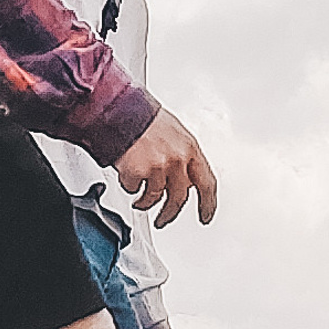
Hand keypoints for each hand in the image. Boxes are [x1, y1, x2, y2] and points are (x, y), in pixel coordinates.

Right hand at [114, 107, 217, 229]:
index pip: (207, 183)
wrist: (120, 109)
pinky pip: (134, 189)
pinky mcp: (139, 172)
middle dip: (170, 213)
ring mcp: (159, 166)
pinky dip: (130, 187)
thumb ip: (182, 155)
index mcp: (190, 148)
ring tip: (139, 202)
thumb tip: (184, 175)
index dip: (208, 204)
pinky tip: (127, 179)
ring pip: (156, 197)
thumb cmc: (143, 116)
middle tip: (163, 219)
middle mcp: (178, 159)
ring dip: (146, 203)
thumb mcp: (174, 132)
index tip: (206, 216)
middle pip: (180, 197)